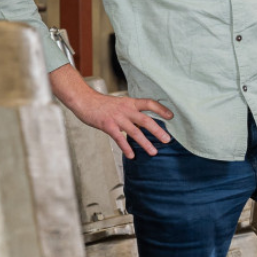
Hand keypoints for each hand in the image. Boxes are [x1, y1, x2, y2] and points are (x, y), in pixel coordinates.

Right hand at [49, 63, 172, 157]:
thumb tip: (143, 122)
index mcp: (130, 103)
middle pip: (146, 120)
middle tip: (167, 140)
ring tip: (153, 152)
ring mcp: (117, 117)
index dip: (161, 109)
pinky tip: (132, 155)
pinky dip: (126, 148)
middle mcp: (126, 109)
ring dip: (145, 143)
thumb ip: (131, 111)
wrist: (85, 101)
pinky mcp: (108, 125)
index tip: (171, 116)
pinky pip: (119, 138)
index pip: (149, 103)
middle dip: (158, 131)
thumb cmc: (102, 104)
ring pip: (135, 132)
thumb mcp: (120, 103)